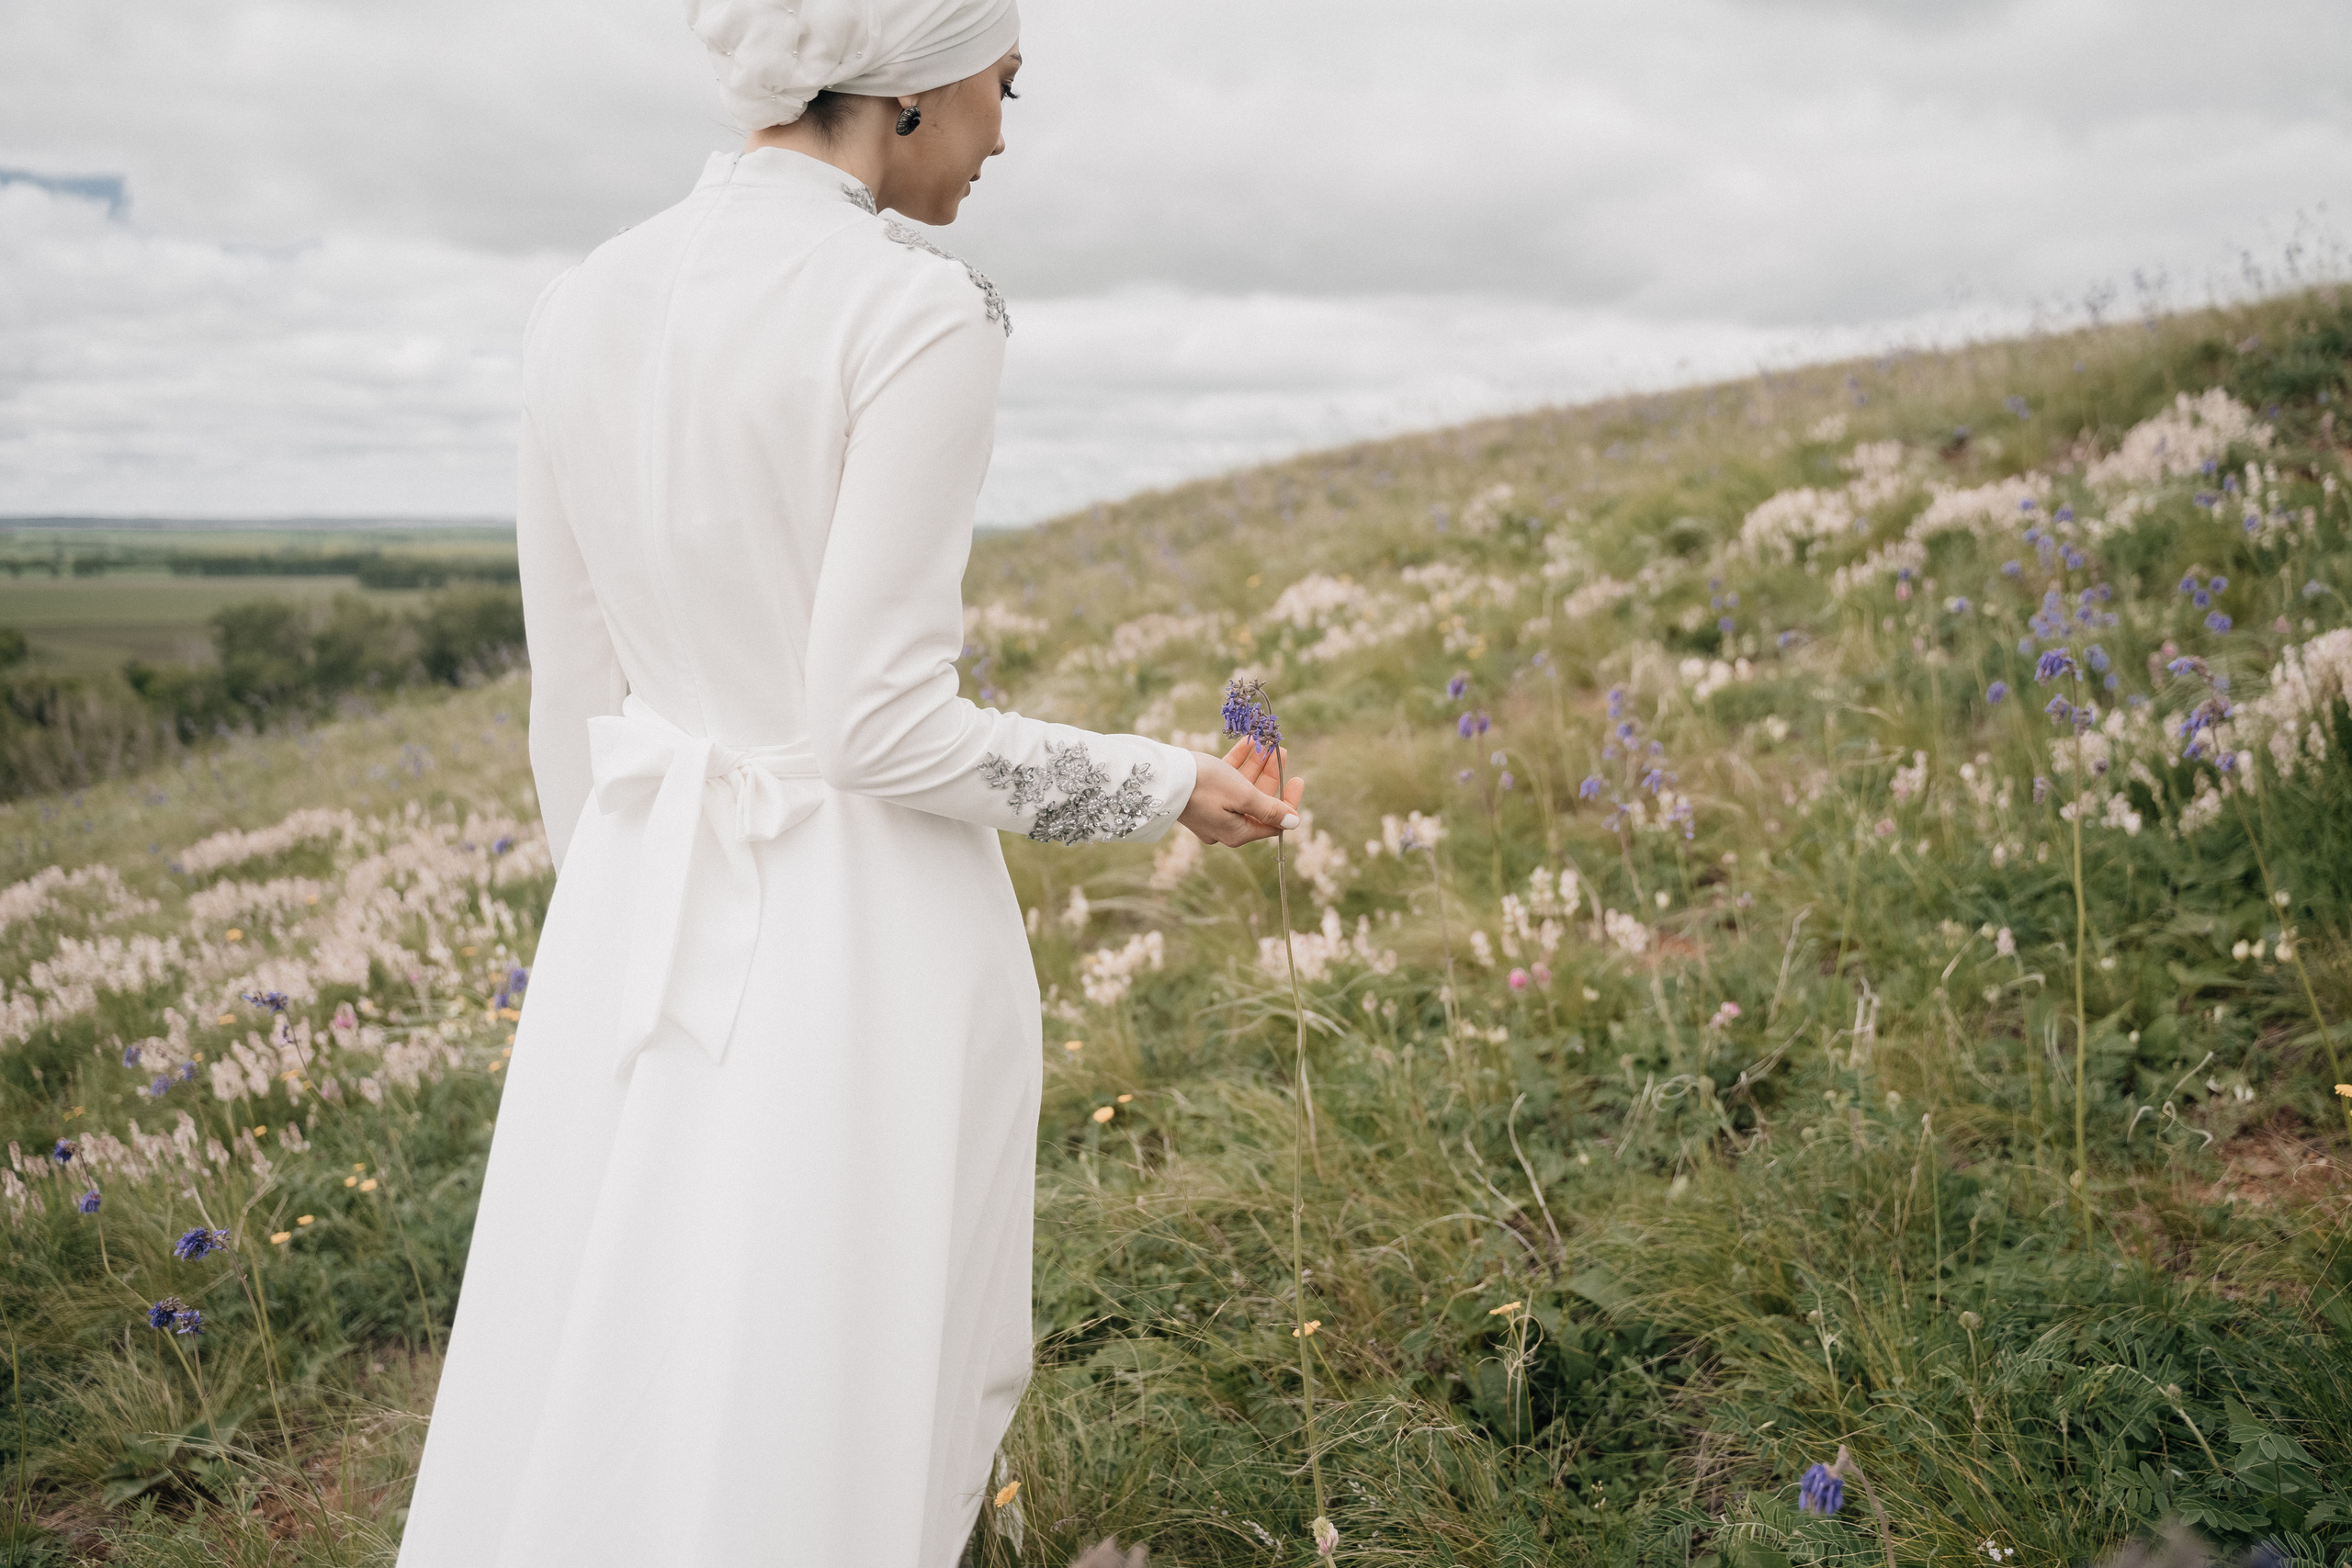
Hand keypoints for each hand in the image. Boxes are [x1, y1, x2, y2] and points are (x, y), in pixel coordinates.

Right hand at [1178, 738, 1304, 846]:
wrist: (1160, 776)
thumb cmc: (1204, 785)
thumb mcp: (1242, 795)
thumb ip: (1269, 809)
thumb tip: (1294, 823)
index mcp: (1237, 832)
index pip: (1273, 822)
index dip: (1288, 801)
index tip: (1298, 779)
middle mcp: (1225, 826)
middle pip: (1257, 801)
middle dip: (1270, 775)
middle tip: (1280, 752)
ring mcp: (1212, 811)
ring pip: (1241, 788)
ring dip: (1255, 765)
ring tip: (1267, 744)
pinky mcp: (1200, 795)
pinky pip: (1225, 781)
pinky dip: (1236, 764)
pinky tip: (1248, 743)